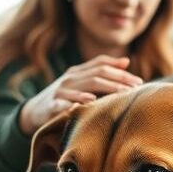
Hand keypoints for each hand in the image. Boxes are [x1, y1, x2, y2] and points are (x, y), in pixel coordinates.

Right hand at [18, 55, 142, 134]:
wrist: (34, 111)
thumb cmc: (64, 96)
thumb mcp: (81, 82)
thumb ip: (101, 71)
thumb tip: (126, 61)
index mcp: (79, 71)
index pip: (102, 65)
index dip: (121, 72)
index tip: (138, 81)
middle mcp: (70, 77)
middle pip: (98, 75)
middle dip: (118, 81)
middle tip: (134, 89)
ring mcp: (60, 90)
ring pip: (85, 87)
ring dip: (104, 89)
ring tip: (120, 94)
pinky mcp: (51, 104)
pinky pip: (64, 102)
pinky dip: (75, 102)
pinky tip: (88, 103)